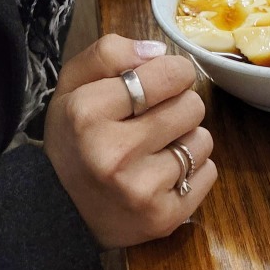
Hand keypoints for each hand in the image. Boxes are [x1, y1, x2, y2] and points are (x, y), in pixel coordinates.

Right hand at [43, 35, 215, 248]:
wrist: (60, 210)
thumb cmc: (73, 137)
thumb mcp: (73, 84)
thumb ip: (109, 53)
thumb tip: (159, 51)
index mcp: (88, 111)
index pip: (169, 73)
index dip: (173, 71)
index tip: (162, 81)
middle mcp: (114, 152)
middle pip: (192, 105)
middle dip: (178, 105)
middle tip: (154, 117)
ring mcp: (140, 190)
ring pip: (203, 140)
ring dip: (186, 138)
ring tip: (156, 146)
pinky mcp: (162, 218)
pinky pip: (208, 172)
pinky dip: (193, 169)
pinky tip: (162, 172)